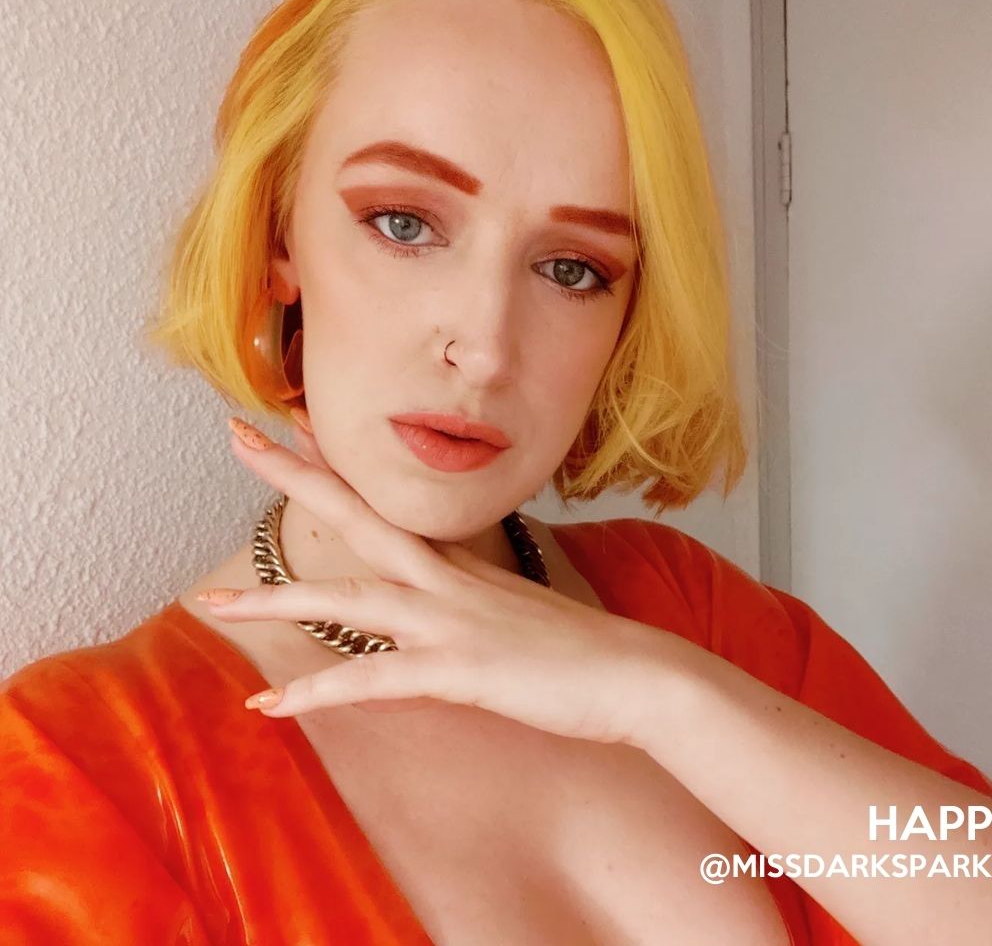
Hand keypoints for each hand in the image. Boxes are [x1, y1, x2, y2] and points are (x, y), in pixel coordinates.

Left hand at [203, 413, 680, 746]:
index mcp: (459, 567)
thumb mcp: (518, 610)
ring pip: (346, 598)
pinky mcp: (459, 671)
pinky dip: (316, 692)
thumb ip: (475, 598)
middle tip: (238, 435)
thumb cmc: (582, 650)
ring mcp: (450, 622)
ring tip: (209, 603)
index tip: (290, 429)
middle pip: (356, 519)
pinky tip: (267, 705)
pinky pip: (372, 681)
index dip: (335, 466)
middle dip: (293, 476)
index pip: (384, 504)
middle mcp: (446, 582)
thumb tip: (450, 594)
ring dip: (274, 599)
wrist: (638, 676)